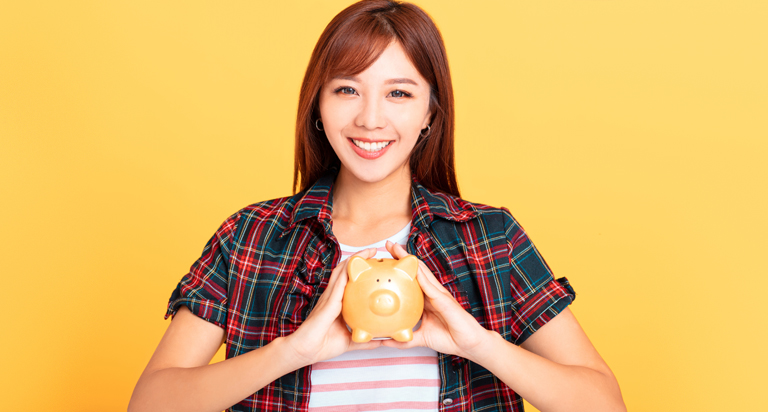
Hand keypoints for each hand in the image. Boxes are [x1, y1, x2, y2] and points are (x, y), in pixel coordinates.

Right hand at [283, 248, 381, 367]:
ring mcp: (329, 297)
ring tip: (369, 251)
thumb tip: (382, 340)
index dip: (360, 271)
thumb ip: (364, 339)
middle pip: (345, 271)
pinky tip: (356, 264)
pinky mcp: (327, 302)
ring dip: (354, 259)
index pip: (349, 281)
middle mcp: (333, 296)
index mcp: (337, 303)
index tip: (375, 264)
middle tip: (374, 251)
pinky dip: (347, 272)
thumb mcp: (350, 340)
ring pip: (341, 272)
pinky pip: (338, 284)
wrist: (304, 351)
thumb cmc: (322, 345)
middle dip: (359, 259)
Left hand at [382, 241, 496, 361]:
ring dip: (409, 259)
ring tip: (396, 248)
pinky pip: (430, 286)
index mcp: (426, 300)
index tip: (384, 260)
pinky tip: (412, 266)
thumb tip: (385, 341)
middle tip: (388, 244)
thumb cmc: (449, 338)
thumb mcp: (420, 338)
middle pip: (415, 271)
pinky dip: (421, 275)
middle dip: (402, 257)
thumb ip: (405, 339)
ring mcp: (439, 294)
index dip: (398, 270)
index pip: (410, 281)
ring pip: (422, 273)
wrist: (469, 345)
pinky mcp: (444, 299)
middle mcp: (432, 293)